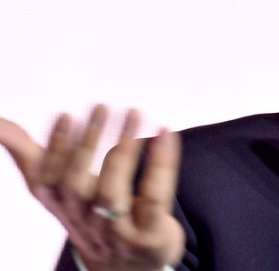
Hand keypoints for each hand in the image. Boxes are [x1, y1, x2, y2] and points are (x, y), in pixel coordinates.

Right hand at [0, 106, 183, 270]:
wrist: (127, 266)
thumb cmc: (91, 215)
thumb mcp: (59, 187)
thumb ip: (30, 152)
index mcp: (59, 206)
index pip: (48, 179)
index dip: (56, 148)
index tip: (66, 114)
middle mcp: (83, 220)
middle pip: (77, 184)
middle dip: (88, 143)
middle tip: (102, 107)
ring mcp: (116, 232)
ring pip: (112, 191)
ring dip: (123, 147)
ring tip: (134, 114)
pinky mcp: (149, 236)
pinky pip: (153, 198)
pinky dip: (160, 164)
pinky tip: (165, 135)